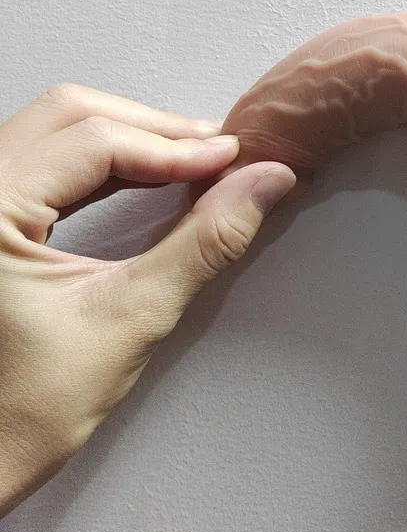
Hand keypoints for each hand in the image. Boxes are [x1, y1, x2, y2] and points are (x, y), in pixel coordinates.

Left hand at [0, 84, 295, 517]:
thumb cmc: (13, 415)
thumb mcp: (127, 321)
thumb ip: (202, 245)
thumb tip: (258, 187)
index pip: (93, 144)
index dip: (173, 147)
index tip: (231, 160)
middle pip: (69, 116)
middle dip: (152, 129)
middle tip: (217, 154)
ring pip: (53, 128)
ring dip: (127, 137)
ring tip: (190, 161)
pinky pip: (40, 158)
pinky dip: (98, 161)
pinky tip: (142, 175)